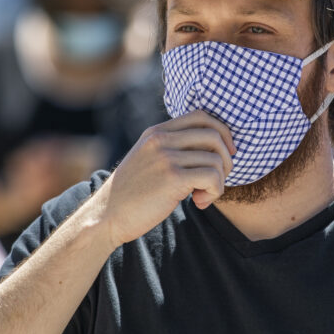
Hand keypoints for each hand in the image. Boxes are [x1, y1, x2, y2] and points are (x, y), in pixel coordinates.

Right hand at [94, 112, 234, 247]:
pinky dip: (214, 192)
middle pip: (214, 135)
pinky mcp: (172, 178)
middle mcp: (161, 140)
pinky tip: (199, 202)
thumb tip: (209, 149)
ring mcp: (166, 157)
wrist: (107, 216)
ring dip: (219, 182)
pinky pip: (212, 178)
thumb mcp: (147, 160)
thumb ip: (170, 149)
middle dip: (226, 160)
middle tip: (217, 181)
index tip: (224, 154)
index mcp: (156, 132)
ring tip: (203, 196)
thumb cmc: (131, 194)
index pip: (201, 116)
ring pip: (216, 160)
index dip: (221, 133)